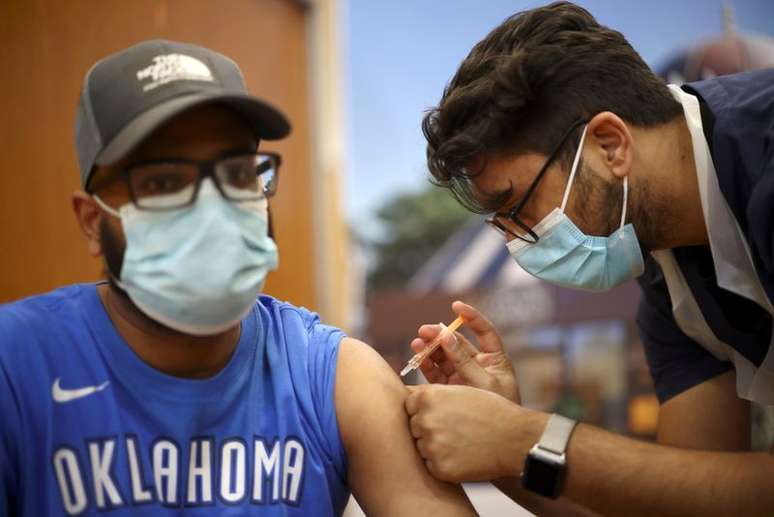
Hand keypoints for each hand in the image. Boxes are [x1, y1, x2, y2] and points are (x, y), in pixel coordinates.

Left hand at [405, 384, 546, 481]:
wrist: (514, 438)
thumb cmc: (491, 411)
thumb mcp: (460, 391)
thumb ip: (433, 394)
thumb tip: (408, 397)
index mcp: (428, 396)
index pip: (409, 404)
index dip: (424, 410)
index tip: (441, 414)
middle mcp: (425, 419)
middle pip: (413, 427)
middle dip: (429, 429)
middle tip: (455, 429)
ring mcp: (431, 445)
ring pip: (422, 447)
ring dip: (436, 447)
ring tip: (462, 441)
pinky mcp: (439, 468)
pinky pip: (431, 466)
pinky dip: (444, 464)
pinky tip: (463, 455)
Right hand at [411, 301, 519, 403]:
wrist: (499, 445)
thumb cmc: (501, 411)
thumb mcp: (485, 383)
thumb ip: (464, 361)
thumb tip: (447, 336)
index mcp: (495, 359)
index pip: (484, 331)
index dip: (471, 317)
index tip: (456, 305)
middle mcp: (478, 365)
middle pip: (457, 343)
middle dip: (440, 335)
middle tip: (424, 331)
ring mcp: (463, 377)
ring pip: (444, 357)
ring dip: (430, 349)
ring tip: (417, 344)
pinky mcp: (450, 390)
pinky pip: (436, 374)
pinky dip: (426, 365)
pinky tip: (417, 358)